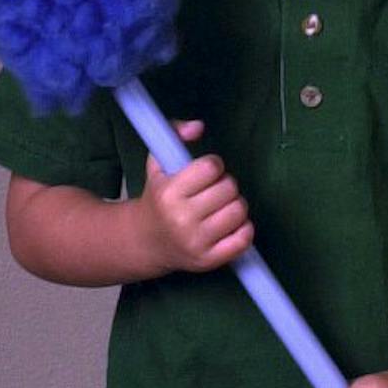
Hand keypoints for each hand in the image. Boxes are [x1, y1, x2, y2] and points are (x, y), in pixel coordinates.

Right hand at [135, 119, 252, 274]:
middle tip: (212, 191)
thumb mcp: (158, 162)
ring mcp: (195, 242)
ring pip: (239, 210)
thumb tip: (198, 127)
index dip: (213, 166)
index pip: (212, 167)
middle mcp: (181, 219)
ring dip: (234, 205)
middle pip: (229, 187)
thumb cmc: (157, 198)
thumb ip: (175, 132)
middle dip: (225, 185)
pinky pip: (243, 239)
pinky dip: (243, 229)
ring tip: (220, 207)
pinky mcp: (208, 261)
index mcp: (168, 193)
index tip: (205, 173)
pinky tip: (230, 225)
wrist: (145, 242)